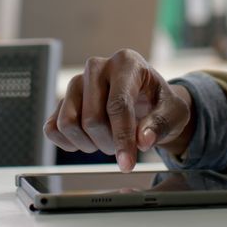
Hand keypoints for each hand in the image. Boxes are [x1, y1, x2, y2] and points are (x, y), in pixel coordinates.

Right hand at [43, 49, 193, 171]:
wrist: (148, 100)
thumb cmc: (160, 103)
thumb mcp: (173, 113)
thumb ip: (160, 125)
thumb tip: (142, 140)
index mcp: (126, 62)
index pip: (117, 105)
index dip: (122, 138)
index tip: (127, 164)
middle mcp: (96, 67)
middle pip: (92, 118)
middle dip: (109, 143)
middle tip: (123, 146)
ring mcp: (76, 82)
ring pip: (68, 123)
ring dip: (88, 144)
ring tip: (106, 141)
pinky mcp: (63, 99)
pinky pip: (52, 128)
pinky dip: (68, 143)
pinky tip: (87, 141)